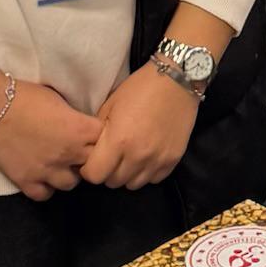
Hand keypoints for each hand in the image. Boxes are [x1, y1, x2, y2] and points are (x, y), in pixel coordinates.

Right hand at [0, 81, 100, 201]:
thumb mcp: (59, 99)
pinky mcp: (26, 181)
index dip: (102, 139)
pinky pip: (45, 195)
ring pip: (71, 184)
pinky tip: (42, 176)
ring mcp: (47, 170)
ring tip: (60, 164)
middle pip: (93, 165)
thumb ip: (75, 118)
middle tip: (78, 151)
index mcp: (79, 129)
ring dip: (68, 174)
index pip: (106, 140)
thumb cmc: (25, 95)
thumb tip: (83, 126)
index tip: (95, 137)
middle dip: (88, 158)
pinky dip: (45, 187)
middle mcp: (67, 153)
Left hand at [84, 66, 196, 189]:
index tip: (91, 161)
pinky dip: (146, 172)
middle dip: (107, 172)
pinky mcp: (172, 160)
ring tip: (128, 158)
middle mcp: (137, 156)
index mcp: (118, 141)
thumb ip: (98, 133)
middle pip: (113, 182)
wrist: (176, 81)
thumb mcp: (110, 105)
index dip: (89, 169)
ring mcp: (157, 160)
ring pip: (133, 185)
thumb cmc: (139, 89)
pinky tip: (145, 157)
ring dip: (127, 174)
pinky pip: (153, 179)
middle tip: (110, 157)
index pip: (94, 175)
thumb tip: (89, 151)